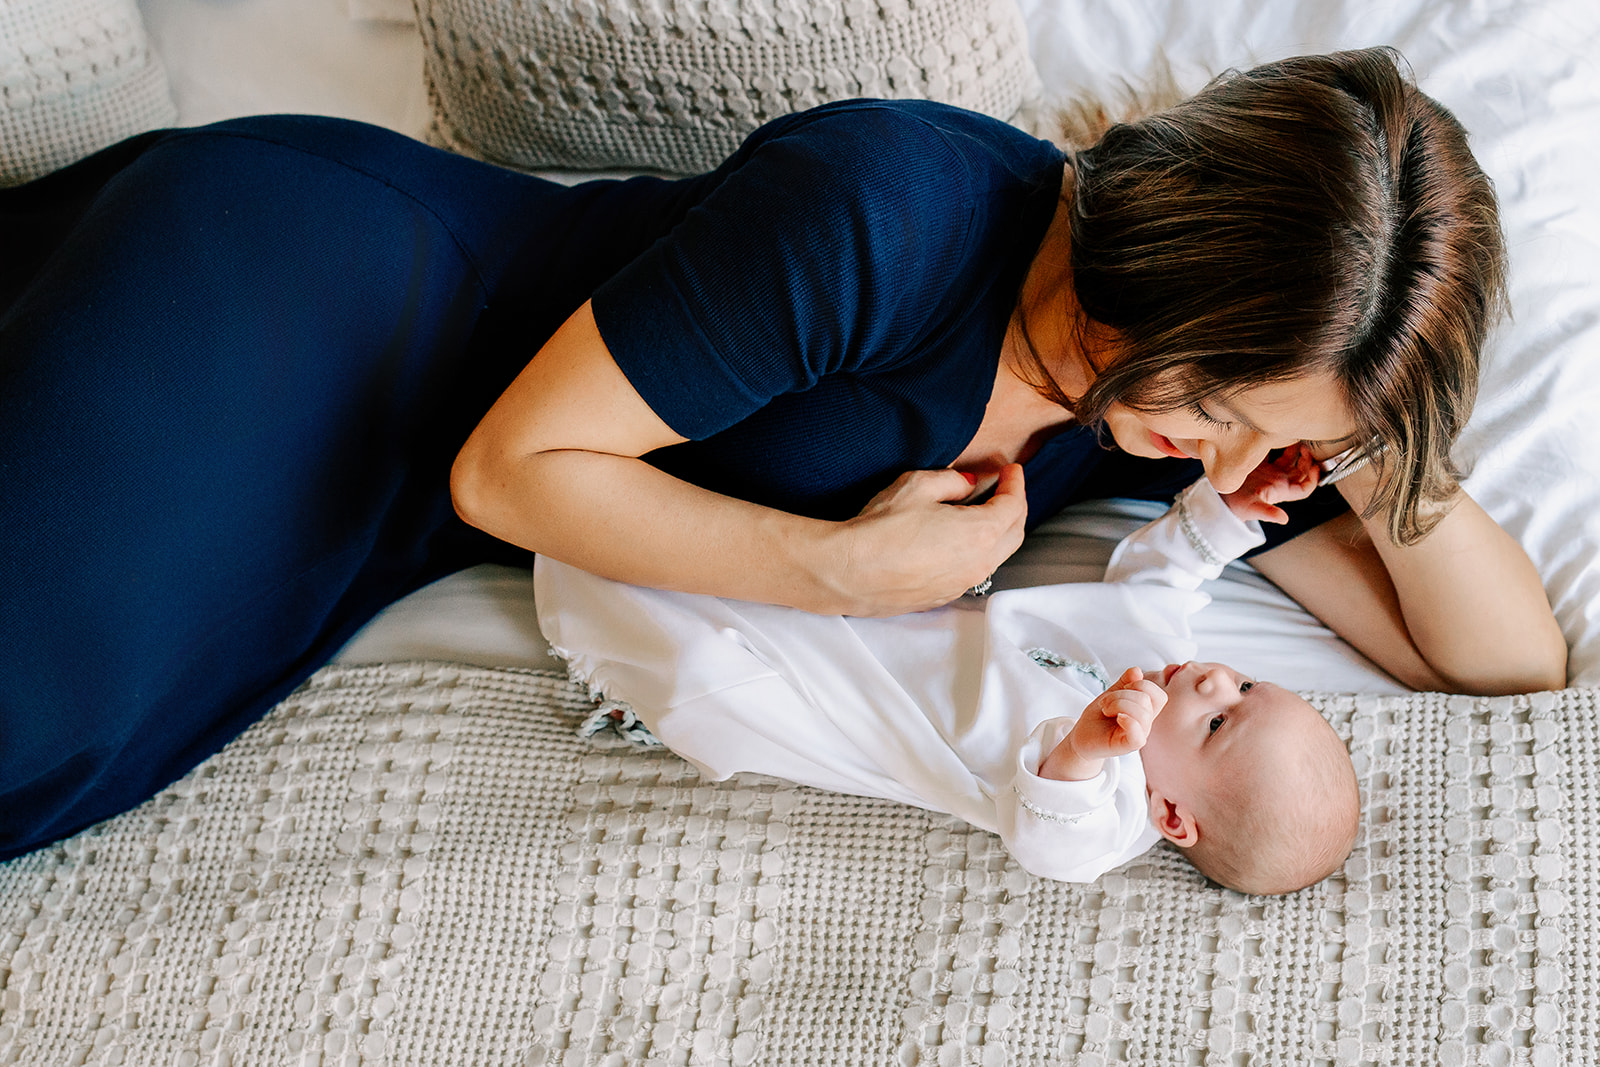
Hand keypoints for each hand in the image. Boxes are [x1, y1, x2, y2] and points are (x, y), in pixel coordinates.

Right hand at [832, 463, 1027, 614]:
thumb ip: (952, 481)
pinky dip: (977, 553)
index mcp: (981, 533)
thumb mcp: (917, 487)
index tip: (1012, 470)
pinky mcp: (942, 597)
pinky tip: (960, 542)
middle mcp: (979, 564)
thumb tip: (968, 484)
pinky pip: (972, 573)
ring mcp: (961, 584)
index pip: (1014, 506)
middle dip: (1016, 509)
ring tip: (985, 514)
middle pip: (1014, 535)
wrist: (848, 572)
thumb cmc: (881, 528)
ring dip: (998, 534)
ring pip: (996, 557)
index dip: (1016, 484)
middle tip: (1006, 490)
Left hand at [1039, 667, 1167, 780]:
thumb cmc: (1098, 718)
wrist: (1082, 737)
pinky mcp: (1127, 746)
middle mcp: (1145, 724)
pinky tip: (1117, 718)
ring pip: (1142, 713)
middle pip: (1146, 699)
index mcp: (1144, 711)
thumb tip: (1137, 671)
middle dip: (1121, 694)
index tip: (1124, 688)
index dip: (1143, 685)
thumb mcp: (1110, 694)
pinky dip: (1128, 721)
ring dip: (1118, 704)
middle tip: (1105, 703)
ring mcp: (1138, 735)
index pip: (1159, 696)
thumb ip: (1124, 682)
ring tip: (1105, 710)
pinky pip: (1138, 735)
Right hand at [1220, 442, 1320, 523]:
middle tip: (1305, 447)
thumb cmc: (1237, 507)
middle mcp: (1277, 481)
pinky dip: (1274, 444)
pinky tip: (1272, 436)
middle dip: (1306, 460)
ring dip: (1294, 449)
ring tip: (1294, 437)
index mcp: (1281, 491)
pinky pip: (1271, 452)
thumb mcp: (1252, 509)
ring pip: (1288, 459)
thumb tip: (1283, 519)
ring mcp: (1268, 472)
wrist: (1220, 500)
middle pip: (1300, 471)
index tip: (1315, 467)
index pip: (1304, 488)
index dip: (1313, 479)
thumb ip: (1268, 513)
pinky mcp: (1257, 464)